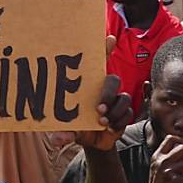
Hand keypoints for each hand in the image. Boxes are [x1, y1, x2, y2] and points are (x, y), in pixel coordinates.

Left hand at [70, 37, 132, 151]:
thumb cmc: (78, 127)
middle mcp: (104, 89)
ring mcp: (116, 100)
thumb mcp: (69, 129)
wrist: (93, 143)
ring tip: (103, 122)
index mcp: (89, 86)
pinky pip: (128, 112)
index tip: (110, 39)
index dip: (105, 49)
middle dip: (107, 92)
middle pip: (112, 80)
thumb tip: (55, 140)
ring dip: (114, 110)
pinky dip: (119, 121)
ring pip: (123, 97)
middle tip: (99, 108)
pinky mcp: (125, 112)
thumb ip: (64, 133)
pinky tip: (110, 128)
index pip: (98, 63)